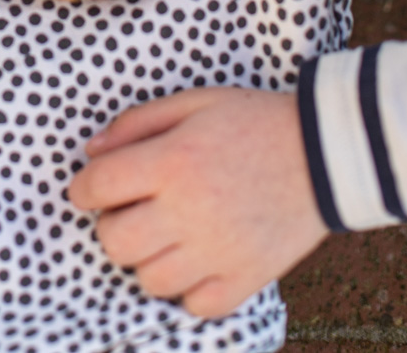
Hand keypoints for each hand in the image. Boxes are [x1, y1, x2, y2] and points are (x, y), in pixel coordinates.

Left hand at [68, 87, 328, 317]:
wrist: (324, 152)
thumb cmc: (252, 121)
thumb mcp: (192, 103)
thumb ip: (136, 123)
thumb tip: (90, 151)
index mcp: (173, 161)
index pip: (98, 187)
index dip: (82, 188)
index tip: (89, 188)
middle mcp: (190, 211)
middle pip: (115, 242)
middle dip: (111, 225)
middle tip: (128, 210)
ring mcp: (219, 251)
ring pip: (149, 280)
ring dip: (146, 259)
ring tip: (164, 234)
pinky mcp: (247, 278)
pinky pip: (195, 304)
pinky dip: (188, 288)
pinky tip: (196, 259)